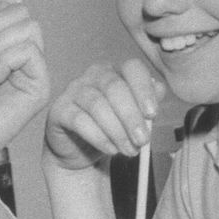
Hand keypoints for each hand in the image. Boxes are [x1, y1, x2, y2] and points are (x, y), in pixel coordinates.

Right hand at [44, 58, 165, 170]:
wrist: (79, 151)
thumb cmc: (110, 129)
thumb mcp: (134, 118)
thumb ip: (147, 103)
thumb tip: (159, 89)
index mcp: (116, 71)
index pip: (132, 68)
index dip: (144, 88)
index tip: (152, 114)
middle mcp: (94, 75)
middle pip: (115, 87)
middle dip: (132, 117)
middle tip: (142, 140)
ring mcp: (74, 90)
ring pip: (97, 105)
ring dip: (117, 131)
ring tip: (129, 151)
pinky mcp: (59, 110)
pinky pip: (79, 120)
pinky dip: (98, 137)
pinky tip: (110, 150)